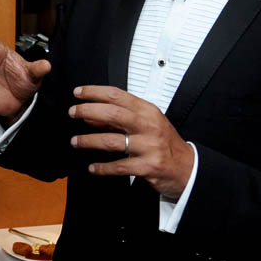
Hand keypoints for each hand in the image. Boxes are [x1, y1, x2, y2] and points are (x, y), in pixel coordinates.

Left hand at [67, 85, 193, 198]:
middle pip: (113, 114)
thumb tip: (90, 116)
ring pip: (112, 141)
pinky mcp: (148, 166)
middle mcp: (149, 126)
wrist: (188, 168)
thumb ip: (118, 119)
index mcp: (147, 111)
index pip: (117, 95)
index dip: (95, 92)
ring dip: (89, 141)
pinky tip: (92, 168)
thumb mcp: (145, 124)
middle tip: (72, 113)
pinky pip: (119, 167)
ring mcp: (149, 146)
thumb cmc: (164, 144)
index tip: (78, 93)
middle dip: (88, 111)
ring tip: (75, 141)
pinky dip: (102, 168)